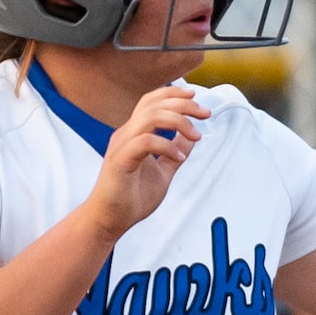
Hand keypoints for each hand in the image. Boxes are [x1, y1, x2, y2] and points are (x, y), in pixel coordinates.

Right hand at [81, 82, 211, 239]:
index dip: (173, 94)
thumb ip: (175, 153)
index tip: (195, 97)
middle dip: (183, 104)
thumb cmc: (131, 197)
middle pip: (154, 104)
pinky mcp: (120, 160)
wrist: (110, 220)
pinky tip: (180, 156)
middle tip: (205, 113)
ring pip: (150, 117)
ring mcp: (122, 145)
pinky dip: (167, 146)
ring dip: (178, 121)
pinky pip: (145, 142)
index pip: (151, 101)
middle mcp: (126, 134)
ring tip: (196, 136)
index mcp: (134, 133)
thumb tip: (191, 138)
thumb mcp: (163, 171)